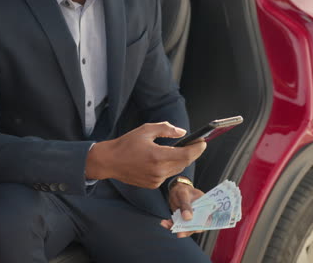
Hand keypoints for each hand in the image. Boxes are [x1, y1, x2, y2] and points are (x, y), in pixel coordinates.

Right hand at [85, 122, 206, 188]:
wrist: (110, 161)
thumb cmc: (126, 144)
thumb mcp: (145, 130)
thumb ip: (166, 129)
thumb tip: (182, 133)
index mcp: (158, 156)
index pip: (186, 154)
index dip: (198, 148)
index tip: (202, 142)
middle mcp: (159, 170)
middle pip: (184, 163)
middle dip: (192, 153)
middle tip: (195, 144)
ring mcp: (156, 179)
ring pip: (177, 169)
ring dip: (181, 160)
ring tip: (180, 150)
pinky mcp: (152, 184)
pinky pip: (167, 175)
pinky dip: (169, 167)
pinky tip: (163, 159)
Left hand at [160, 181, 204, 237]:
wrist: (176, 189)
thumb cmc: (183, 190)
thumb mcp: (183, 195)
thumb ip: (185, 205)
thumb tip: (188, 218)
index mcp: (206, 207)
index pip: (207, 219)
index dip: (202, 225)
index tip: (195, 229)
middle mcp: (200, 215)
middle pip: (196, 226)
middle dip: (187, 231)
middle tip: (179, 233)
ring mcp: (191, 219)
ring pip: (185, 228)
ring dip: (176, 228)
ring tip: (166, 224)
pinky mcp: (183, 221)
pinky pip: (177, 226)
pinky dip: (170, 225)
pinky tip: (164, 223)